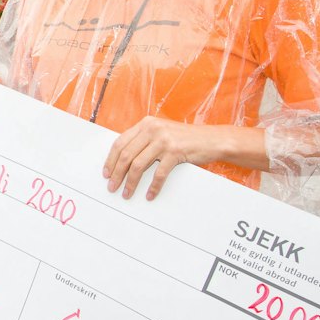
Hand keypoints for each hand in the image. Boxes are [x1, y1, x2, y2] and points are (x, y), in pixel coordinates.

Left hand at [103, 117, 219, 199]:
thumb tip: (122, 160)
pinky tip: (149, 195)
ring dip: (130, 182)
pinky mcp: (175, 152)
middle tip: (112, 187)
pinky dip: (153, 187)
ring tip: (127, 194)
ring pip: (138, 165)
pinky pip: (159, 173)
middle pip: (126, 155)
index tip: (106, 173)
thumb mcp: (161, 133)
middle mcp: (152, 129)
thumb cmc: (185, 139)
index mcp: (146, 124)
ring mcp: (164, 140)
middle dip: (116, 174)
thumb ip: (144, 140)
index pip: (120, 142)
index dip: (110, 160)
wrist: (213, 139)